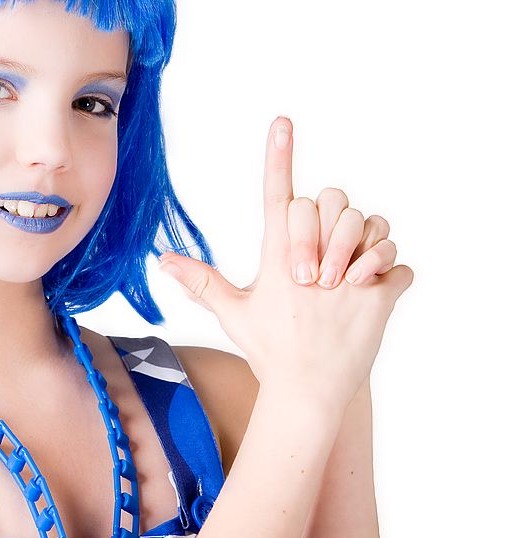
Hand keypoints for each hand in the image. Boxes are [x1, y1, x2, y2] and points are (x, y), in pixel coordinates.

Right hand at [158, 117, 413, 410]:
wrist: (307, 393)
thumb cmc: (269, 351)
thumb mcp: (233, 313)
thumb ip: (202, 281)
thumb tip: (162, 260)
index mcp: (279, 259)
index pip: (276, 197)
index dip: (277, 156)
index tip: (282, 122)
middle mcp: (315, 262)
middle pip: (331, 200)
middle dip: (331, 219)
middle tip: (323, 261)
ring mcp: (350, 279)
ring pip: (371, 224)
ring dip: (365, 242)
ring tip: (350, 272)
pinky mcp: (380, 298)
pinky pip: (398, 263)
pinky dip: (390, 273)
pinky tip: (370, 292)